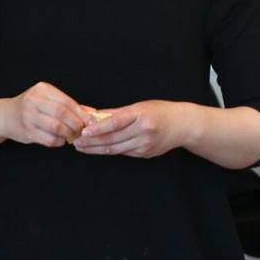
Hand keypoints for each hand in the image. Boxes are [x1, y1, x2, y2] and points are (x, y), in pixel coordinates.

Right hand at [0, 82, 90, 147]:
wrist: (5, 116)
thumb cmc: (30, 107)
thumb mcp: (48, 99)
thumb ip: (69, 105)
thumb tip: (92, 114)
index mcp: (42, 89)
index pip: (67, 101)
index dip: (81, 113)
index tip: (90, 121)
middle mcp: (34, 101)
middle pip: (62, 114)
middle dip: (76, 124)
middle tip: (82, 130)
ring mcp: (28, 117)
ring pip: (56, 128)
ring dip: (68, 134)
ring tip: (72, 135)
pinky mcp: (26, 132)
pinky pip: (49, 140)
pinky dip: (59, 142)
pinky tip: (61, 140)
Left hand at [72, 100, 194, 158]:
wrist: (183, 125)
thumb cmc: (160, 111)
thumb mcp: (139, 106)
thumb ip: (116, 113)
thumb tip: (93, 115)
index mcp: (142, 115)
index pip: (116, 123)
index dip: (98, 129)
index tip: (84, 132)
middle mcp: (144, 131)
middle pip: (113, 139)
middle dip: (92, 142)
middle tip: (76, 143)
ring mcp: (145, 145)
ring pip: (116, 149)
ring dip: (96, 149)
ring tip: (82, 148)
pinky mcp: (146, 154)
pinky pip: (124, 152)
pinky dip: (110, 150)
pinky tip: (98, 149)